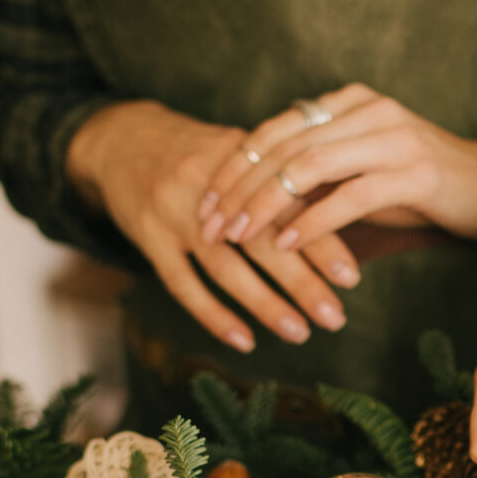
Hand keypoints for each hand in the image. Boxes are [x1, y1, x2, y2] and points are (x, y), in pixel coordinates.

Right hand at [68, 100, 361, 352]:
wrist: (124, 138)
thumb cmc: (200, 152)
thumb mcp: (241, 150)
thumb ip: (285, 179)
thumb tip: (348, 212)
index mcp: (243, 160)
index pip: (289, 204)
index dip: (321, 240)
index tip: (352, 276)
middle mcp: (209, 185)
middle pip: (261, 239)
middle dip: (302, 281)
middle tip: (336, 317)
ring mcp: (175, 213)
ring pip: (225, 266)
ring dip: (264, 303)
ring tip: (300, 332)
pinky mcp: (147, 237)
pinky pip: (181, 284)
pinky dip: (213, 314)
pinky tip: (244, 339)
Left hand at [196, 83, 476, 250]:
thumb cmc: (421, 186)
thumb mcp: (360, 171)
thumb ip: (316, 172)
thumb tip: (253, 196)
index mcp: (349, 101)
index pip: (276, 128)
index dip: (235, 165)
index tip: (204, 202)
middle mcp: (368, 109)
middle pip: (284, 146)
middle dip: (240, 189)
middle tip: (210, 226)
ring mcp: (392, 137)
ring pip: (309, 168)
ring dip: (267, 206)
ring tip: (239, 238)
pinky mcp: (414, 172)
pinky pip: (349, 197)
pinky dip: (312, 222)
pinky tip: (287, 246)